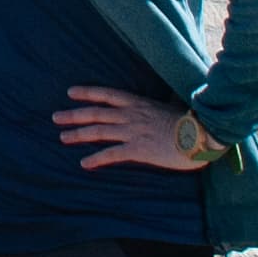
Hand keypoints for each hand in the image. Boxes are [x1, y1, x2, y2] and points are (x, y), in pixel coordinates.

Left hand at [54, 87, 212, 171]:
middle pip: (95, 113)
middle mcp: (131, 115)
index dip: (87, 92)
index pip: (107, 94)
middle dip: (74, 115)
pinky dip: (96, 159)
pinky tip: (84, 164)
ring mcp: (133, 132)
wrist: (201, 134)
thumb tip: (157, 104)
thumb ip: (157, 107)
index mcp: (139, 103)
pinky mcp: (138, 150)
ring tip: (62, 138)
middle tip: (56, 117)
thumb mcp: (170, 107)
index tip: (70, 92)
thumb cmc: (191, 122)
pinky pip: (112, 154)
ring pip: (98, 132)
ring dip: (78, 134)